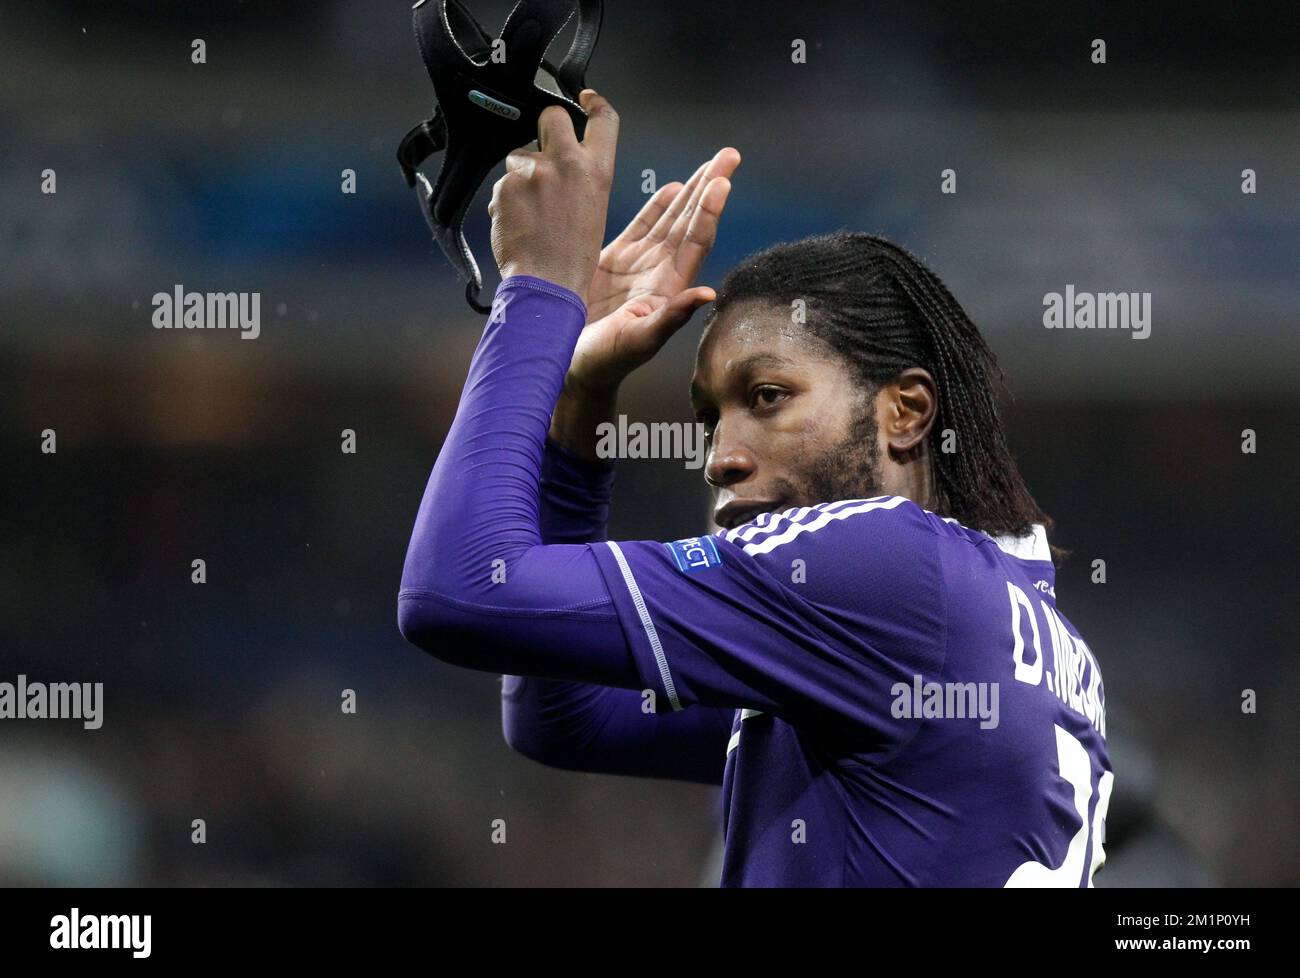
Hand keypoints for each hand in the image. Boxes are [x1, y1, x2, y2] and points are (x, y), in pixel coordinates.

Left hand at [488, 89, 618, 303]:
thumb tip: (565, 160)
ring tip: (530, 211)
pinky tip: (517, 223)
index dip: (594, 102)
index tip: (585, 97)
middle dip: (544, 126)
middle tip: (543, 152)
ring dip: (520, 176)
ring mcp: (534, 172)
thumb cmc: (572, 256)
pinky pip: (502, 184)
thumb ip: (582, 176)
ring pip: (519, 156)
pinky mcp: (507, 185)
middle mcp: (567, 163)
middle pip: (551, 116)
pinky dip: (506, 200)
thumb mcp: (594, 208)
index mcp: (597, 170)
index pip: (603, 119)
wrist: (547, 283)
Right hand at [567, 147, 740, 393]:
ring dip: (690, 191)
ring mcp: (638, 266)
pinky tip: (671, 188)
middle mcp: (659, 273)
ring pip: (669, 220)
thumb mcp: (639, 341)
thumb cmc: (604, 362)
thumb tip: (708, 294)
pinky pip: (640, 228)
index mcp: (668, 287)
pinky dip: (655, 207)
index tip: (723, 180)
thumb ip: (672, 318)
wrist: (569, 366)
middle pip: (690, 221)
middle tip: (730, 155)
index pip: (695, 240)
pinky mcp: (613, 263)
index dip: (709, 210)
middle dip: (709, 187)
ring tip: (710, 163)